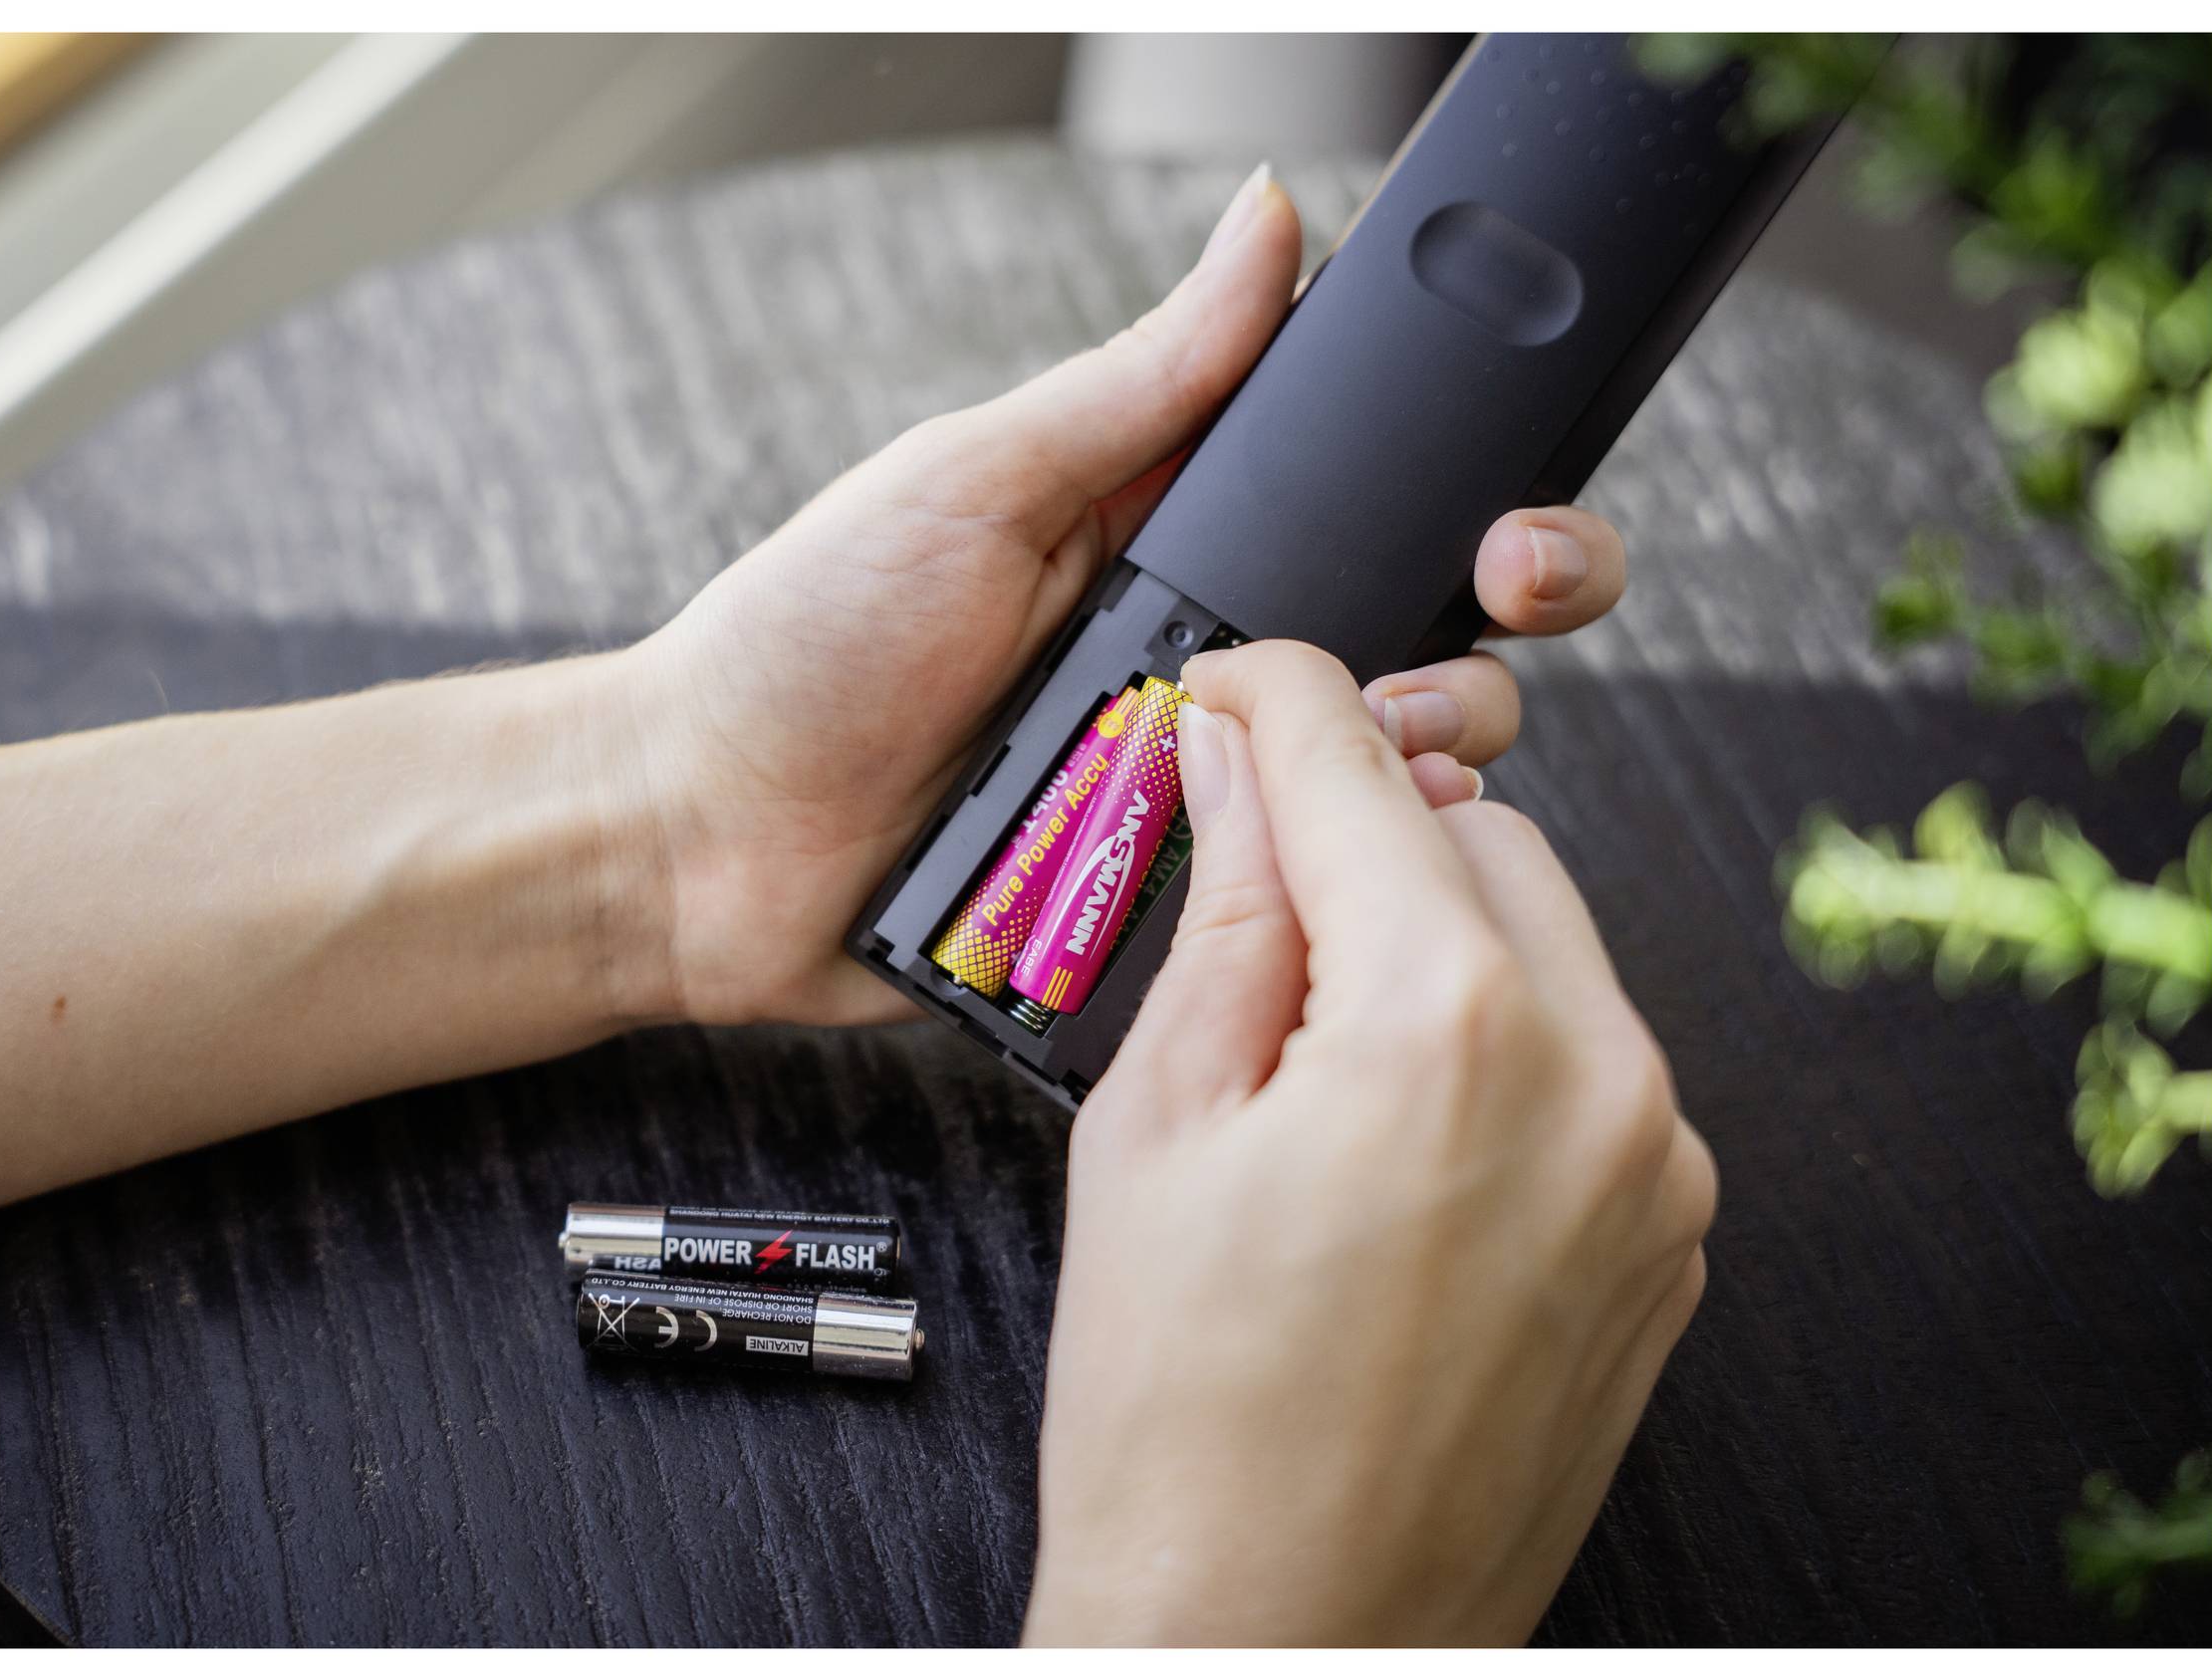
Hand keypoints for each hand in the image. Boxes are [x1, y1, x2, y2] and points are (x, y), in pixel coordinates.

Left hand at [620, 164, 1633, 1025]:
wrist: (698, 838)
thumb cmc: (805, 642)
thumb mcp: (979, 480)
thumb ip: (1143, 378)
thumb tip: (1270, 220)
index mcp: (1179, 548)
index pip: (1378, 515)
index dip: (1481, 515)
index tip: (1514, 529)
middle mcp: (1207, 678)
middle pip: (1421, 662)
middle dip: (1491, 649)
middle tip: (1490, 631)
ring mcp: (1189, 805)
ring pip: (1373, 804)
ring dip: (1414, 779)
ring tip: (1379, 768)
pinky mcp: (1155, 921)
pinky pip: (1277, 923)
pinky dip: (1321, 907)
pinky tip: (1323, 884)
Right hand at [1018, 641, 1715, 1645]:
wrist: (1275, 1635)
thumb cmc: (1184, 1428)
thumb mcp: (1152, 1127)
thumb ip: (1226, 913)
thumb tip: (1236, 768)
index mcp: (1443, 1030)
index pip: (1357, 764)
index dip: (1270, 697)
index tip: (1229, 689)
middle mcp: (1594, 1079)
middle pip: (1479, 830)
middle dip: (1361, 827)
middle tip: (1244, 884)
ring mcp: (1656, 1168)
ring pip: (1548, 939)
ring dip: (1433, 933)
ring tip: (1304, 1044)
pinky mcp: (1672, 1238)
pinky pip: (1591, 1059)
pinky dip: (1496, 1042)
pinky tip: (1384, 1128)